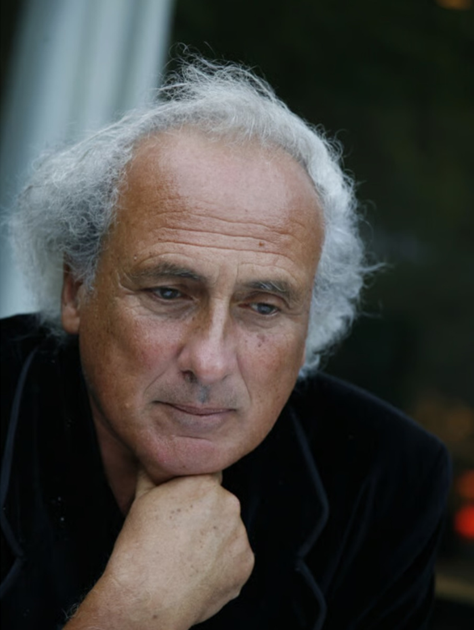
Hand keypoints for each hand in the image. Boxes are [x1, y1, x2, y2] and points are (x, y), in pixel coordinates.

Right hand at [65, 469, 253, 629]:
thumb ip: (155, 470)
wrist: (147, 598)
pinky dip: (222, 565)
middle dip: (206, 516)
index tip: (183, 506)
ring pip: (228, 532)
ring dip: (215, 541)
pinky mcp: (246, 565)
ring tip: (187, 557)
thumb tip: (153, 454)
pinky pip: (235, 559)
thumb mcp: (142, 497)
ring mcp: (240, 536)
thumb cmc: (140, 547)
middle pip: (220, 504)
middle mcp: (229, 505)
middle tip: (181, 535)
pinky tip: (198, 572)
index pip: (209, 476)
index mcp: (206, 484)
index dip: (194, 491)